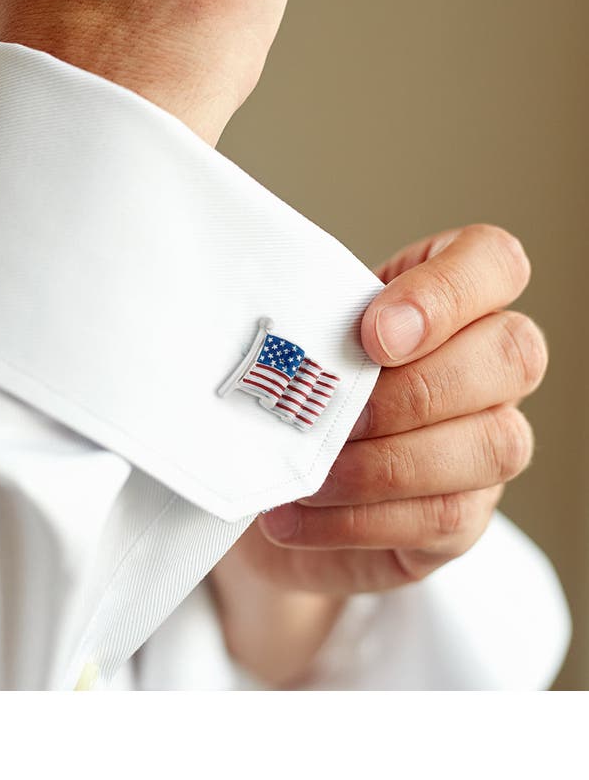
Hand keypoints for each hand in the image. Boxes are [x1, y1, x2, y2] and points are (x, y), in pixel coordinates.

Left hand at [211, 224, 545, 683]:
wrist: (264, 487)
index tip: (372, 333)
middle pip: (515, 354)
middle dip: (416, 390)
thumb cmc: (289, 392)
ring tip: (310, 475)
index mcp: (450, 296)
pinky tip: (299, 516)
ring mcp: (490, 442)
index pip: (494, 260)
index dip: (446, 293)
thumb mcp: (295, 343)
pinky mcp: (465, 516)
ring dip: (386, 464)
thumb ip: (314, 325)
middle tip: (336, 413)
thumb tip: (296, 341)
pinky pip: (444, 518)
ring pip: (493, 444)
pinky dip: (360, 519)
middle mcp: (490, 365)